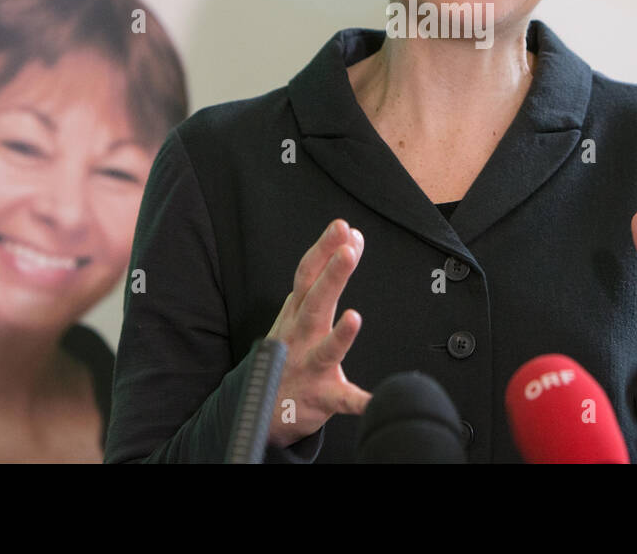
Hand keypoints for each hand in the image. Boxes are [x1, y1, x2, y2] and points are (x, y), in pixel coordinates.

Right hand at [265, 218, 371, 448]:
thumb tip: (352, 240)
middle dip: (331, 277)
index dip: (324, 250)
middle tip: (347, 251)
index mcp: (297, 313)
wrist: (260, 409)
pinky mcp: (319, 398)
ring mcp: (308, 367)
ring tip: (354, 317)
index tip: (343, 228)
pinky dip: (359, 401)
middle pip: (315, 303)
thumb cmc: (289, 351)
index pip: (308, 275)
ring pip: (325, 350)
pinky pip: (342, 400)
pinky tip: (376, 400)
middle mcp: (300, 337)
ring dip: (339, 335)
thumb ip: (326, 277)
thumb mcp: (300, 311)